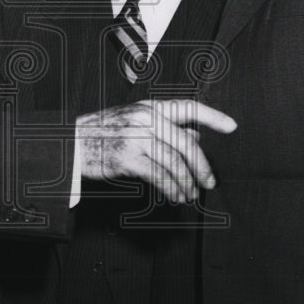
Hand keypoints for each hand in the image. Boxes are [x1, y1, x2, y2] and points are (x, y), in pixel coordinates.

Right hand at [75, 99, 236, 202]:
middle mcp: (146, 117)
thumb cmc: (103, 133)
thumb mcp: (135, 120)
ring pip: (175, 162)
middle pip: (186, 142)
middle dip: (202, 166)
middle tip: (209, 182)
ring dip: (187, 183)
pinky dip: (171, 189)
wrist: (71, 143)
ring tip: (190, 195)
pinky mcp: (128, 157)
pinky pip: (159, 176)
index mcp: (150, 107)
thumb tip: (197, 134)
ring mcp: (137, 136)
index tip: (232, 127)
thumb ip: (165, 125)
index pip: (189, 107)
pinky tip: (175, 196)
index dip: (213, 116)